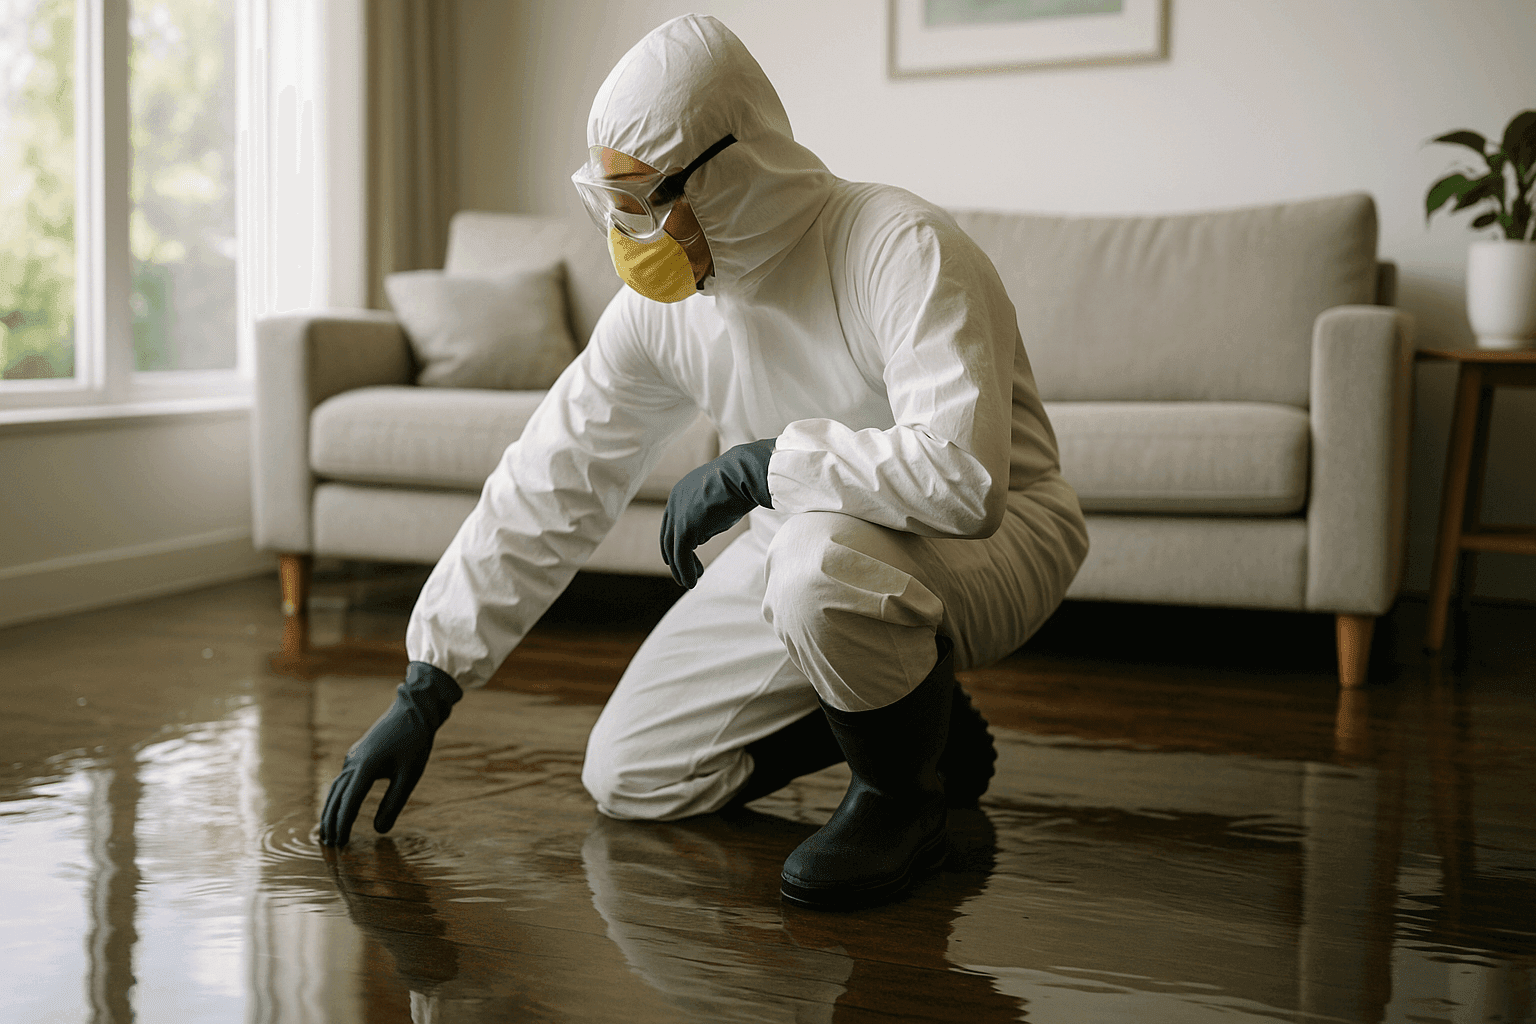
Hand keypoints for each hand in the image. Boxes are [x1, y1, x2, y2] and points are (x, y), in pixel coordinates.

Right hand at [319, 661, 461, 845]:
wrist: (414, 709)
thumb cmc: (415, 741)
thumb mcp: (410, 775)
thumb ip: (394, 803)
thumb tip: (379, 830)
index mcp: (366, 766)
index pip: (349, 802)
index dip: (343, 824)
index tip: (340, 844)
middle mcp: (353, 762)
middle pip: (336, 797)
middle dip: (331, 822)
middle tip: (329, 845)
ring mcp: (353, 757)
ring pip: (335, 788)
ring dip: (330, 810)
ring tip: (327, 832)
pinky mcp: (357, 755)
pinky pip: (341, 780)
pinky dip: (337, 797)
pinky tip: (338, 807)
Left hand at [661, 437, 775, 587]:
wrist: (745, 473)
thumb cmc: (741, 484)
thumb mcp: (719, 499)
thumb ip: (708, 516)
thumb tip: (704, 534)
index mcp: (681, 492)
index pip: (672, 522)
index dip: (676, 542)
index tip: (687, 557)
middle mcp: (674, 502)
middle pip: (668, 536)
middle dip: (676, 557)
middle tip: (687, 574)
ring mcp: (678, 514)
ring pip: (673, 548)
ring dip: (681, 568)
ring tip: (691, 582)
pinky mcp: (685, 527)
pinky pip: (681, 555)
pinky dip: (686, 571)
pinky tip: (693, 581)